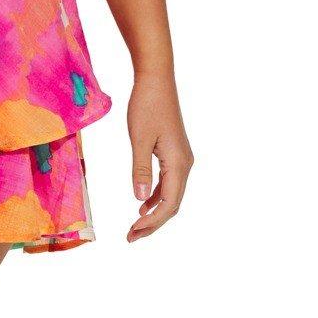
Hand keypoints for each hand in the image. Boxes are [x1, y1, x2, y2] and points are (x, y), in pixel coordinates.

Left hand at [126, 72, 192, 242]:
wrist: (157, 80)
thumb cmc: (147, 106)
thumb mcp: (139, 139)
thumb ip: (140, 170)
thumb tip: (139, 200)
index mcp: (178, 164)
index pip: (169, 204)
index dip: (152, 223)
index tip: (132, 232)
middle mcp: (185, 164)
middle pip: (172, 204)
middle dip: (153, 223)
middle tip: (131, 237)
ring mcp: (181, 159)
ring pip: (171, 195)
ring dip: (154, 211)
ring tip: (135, 225)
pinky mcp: (175, 153)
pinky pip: (168, 182)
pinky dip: (156, 196)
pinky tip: (142, 202)